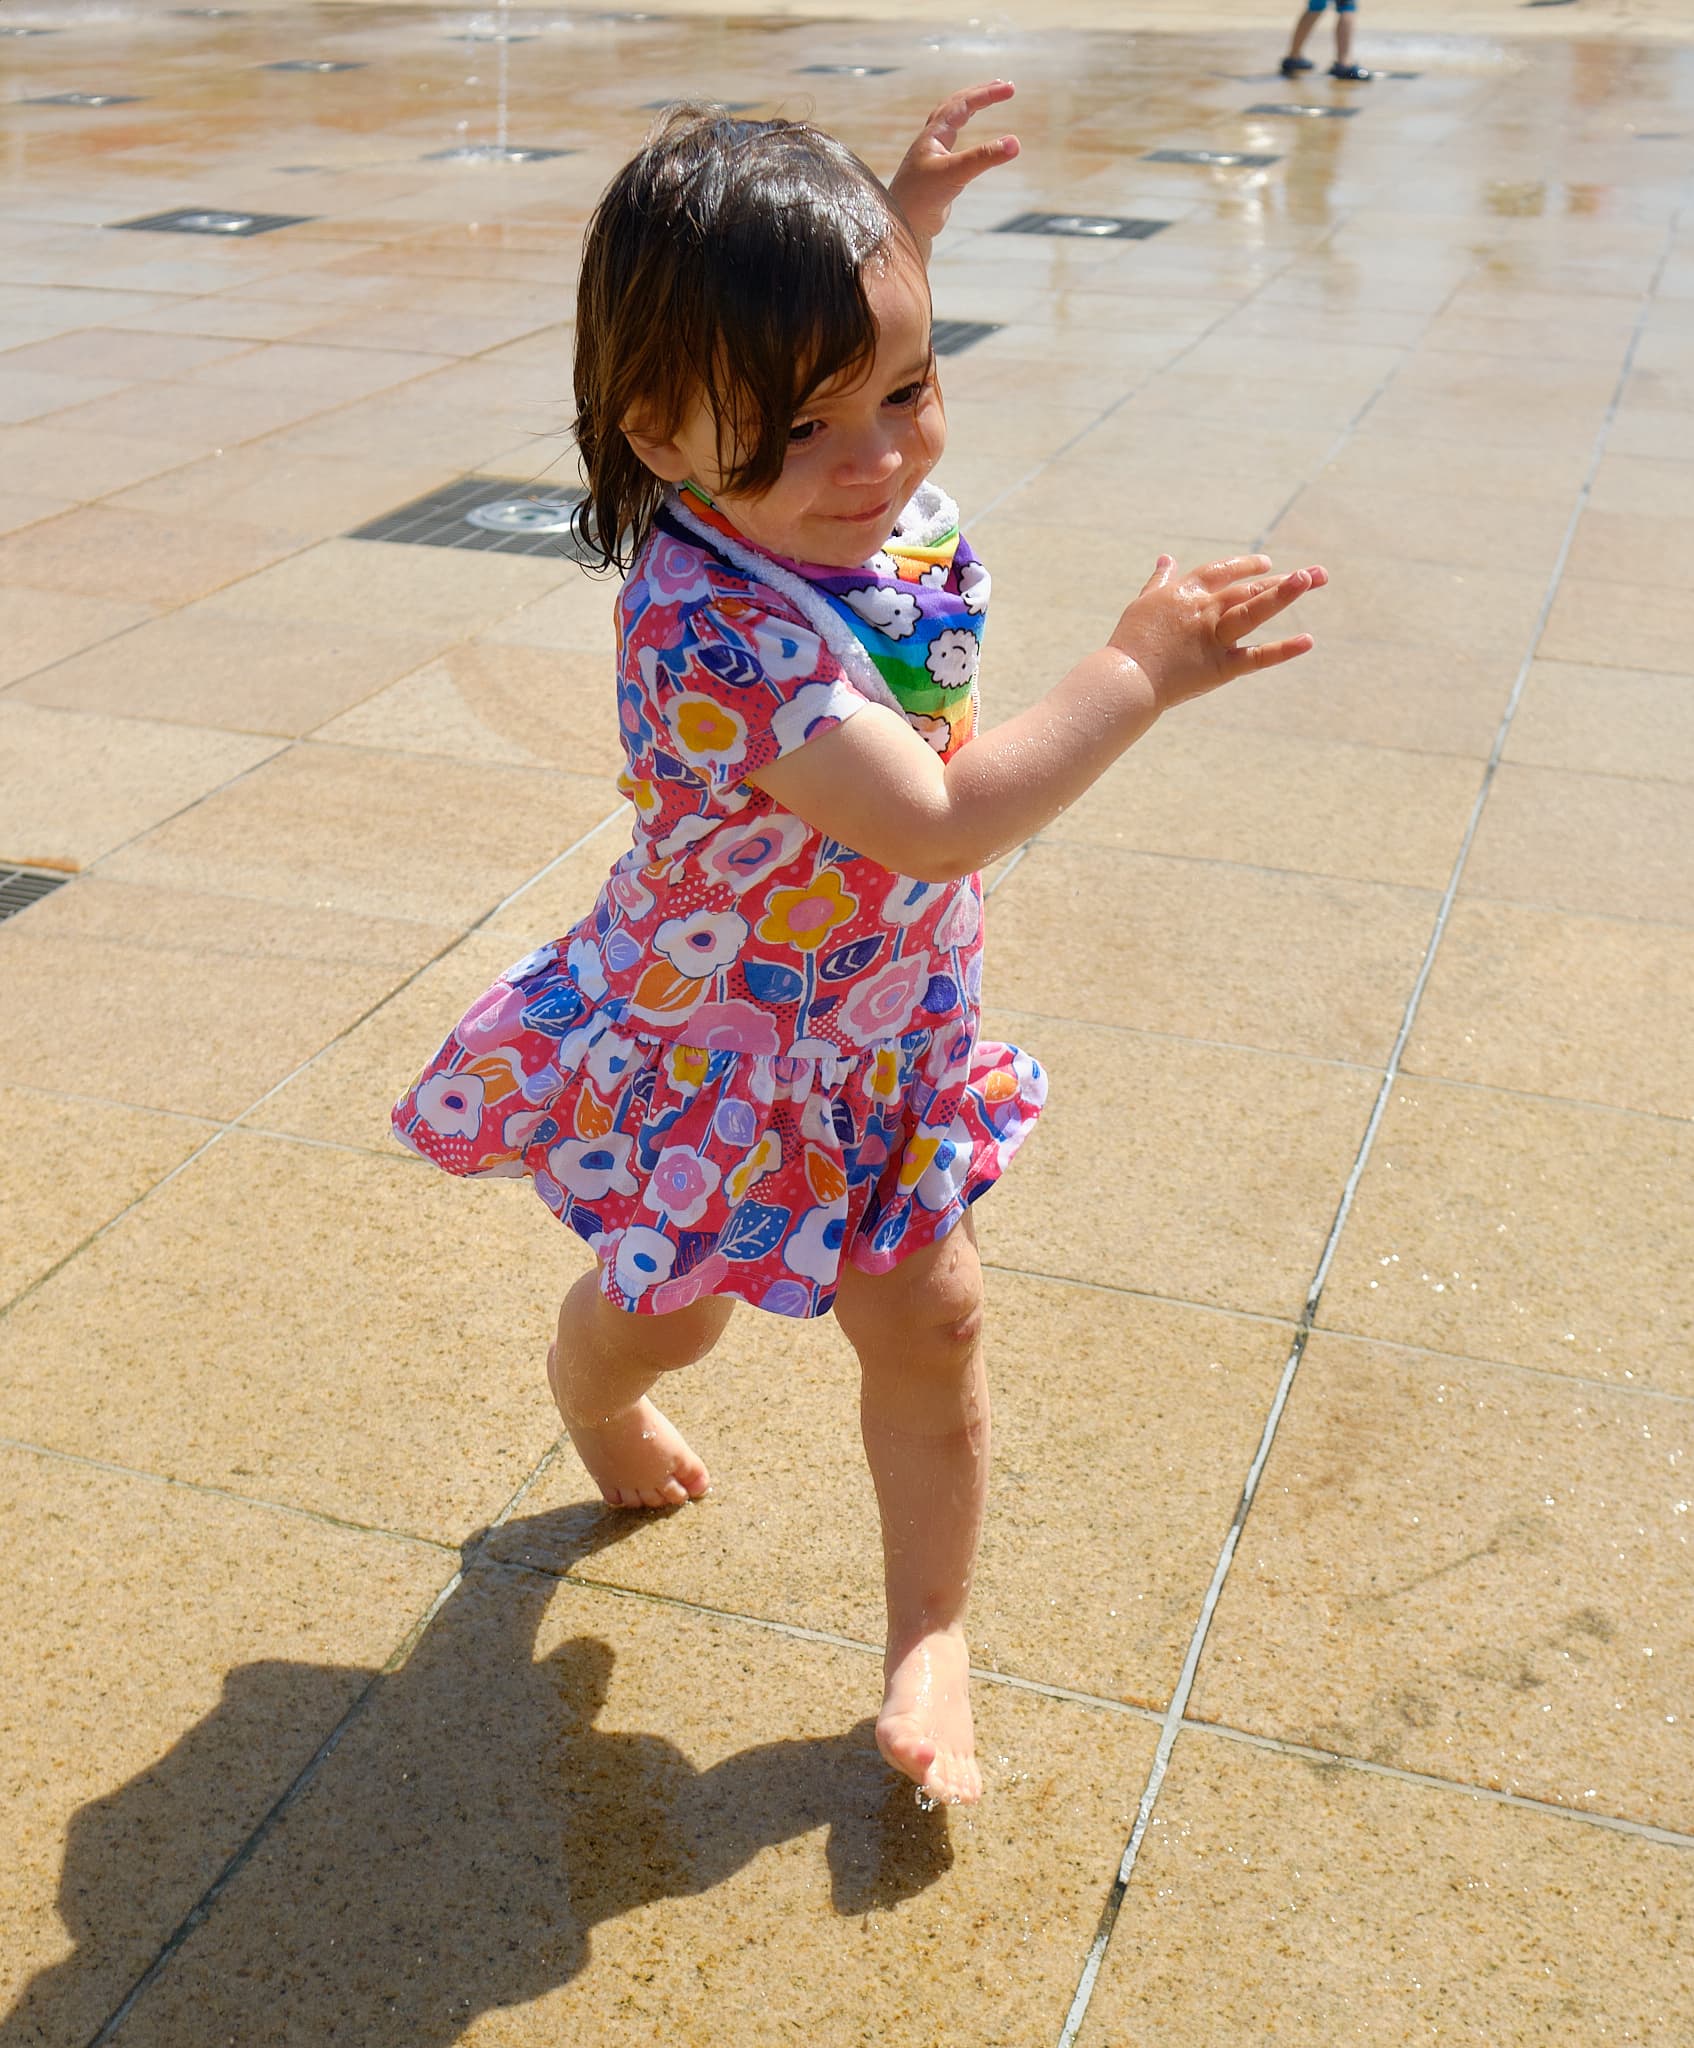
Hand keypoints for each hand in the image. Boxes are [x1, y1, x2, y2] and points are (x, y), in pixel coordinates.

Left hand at [888, 80, 1019, 261]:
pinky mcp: (937, 175)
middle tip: (1004, 87)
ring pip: (951, 123)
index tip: (1010, 90)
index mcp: (933, 135)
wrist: (902, 226)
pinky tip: (972, 142)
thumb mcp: (955, 174)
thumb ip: (984, 158)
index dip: (987, 94)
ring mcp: (933, 157)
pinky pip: (953, 145)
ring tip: (986, 102)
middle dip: (979, 94)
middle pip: (955, 106)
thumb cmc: (920, 198)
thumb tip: (1015, 143)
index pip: (963, 104)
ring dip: (969, 109)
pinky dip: (966, 134)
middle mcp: (931, 141)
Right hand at [1108, 553, 1327, 708]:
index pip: (1221, 571)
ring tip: (1311, 578)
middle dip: (1282, 580)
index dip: (1245, 565)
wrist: (1125, 679)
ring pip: (1254, 610)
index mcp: (1186, 594)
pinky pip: (1256, 657)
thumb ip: (1160, 581)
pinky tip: (1307, 641)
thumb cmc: (1130, 643)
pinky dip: (1282, 651)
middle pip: (1247, 587)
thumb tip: (1165, 559)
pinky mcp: (1220, 667)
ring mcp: (1214, 637)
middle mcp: (1204, 610)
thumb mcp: (1143, 603)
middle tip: (1315, 574)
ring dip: (1283, 594)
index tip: (1266, 564)